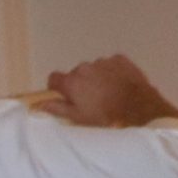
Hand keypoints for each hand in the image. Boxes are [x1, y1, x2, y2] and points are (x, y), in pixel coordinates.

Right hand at [38, 55, 177, 127]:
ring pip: (93, 69)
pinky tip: (117, 84)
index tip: (64, 96)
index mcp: (71, 82)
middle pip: (75, 74)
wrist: (138, 107)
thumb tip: (38, 105)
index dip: (57, 87)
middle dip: (79, 84)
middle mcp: (85, 67)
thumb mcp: (78, 117)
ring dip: (95, 78)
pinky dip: (110, 72)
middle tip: (89, 99)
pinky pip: (110, 64)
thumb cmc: (104, 116)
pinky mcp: (120, 59)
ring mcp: (103, 62)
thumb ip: (57, 108)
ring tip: (106, 92)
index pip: (53, 78)